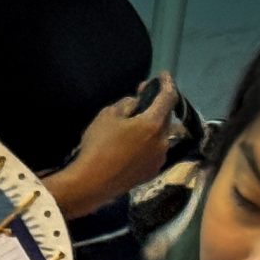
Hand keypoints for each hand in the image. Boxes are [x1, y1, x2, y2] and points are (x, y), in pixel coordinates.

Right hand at [63, 74, 178, 204]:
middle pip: (167, 117)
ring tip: (138, 128)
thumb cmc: (98, 146)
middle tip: (142, 101)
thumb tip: (136, 104)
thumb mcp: (107, 115)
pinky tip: (135, 147)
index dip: (167, 83)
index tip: (163, 75)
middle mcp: (163, 141)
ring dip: (154, 128)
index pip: (168, 97)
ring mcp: (159, 159)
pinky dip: (149, 144)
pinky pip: (155, 152)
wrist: (91, 184)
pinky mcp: (151, 172)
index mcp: (154, 123)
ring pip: (162, 136)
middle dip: (157, 107)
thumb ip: (126, 104)